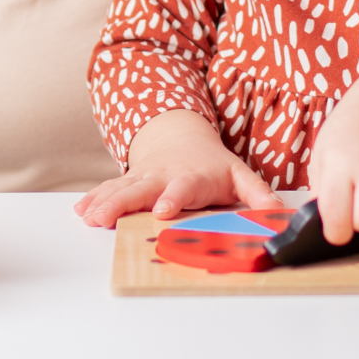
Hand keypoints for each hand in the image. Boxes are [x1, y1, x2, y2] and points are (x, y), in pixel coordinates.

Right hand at [75, 109, 280, 227]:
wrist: (182, 139)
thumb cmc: (212, 165)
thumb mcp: (239, 176)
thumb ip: (258, 194)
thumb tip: (277, 213)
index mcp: (191, 178)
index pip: (182, 188)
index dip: (172, 199)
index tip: (162, 211)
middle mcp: (163, 177)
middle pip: (141, 189)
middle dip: (123, 204)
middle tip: (105, 218)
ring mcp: (143, 178)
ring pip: (121, 189)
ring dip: (104, 202)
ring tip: (88, 217)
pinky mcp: (128, 181)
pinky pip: (109, 189)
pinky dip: (94, 199)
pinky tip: (81, 210)